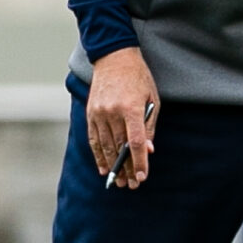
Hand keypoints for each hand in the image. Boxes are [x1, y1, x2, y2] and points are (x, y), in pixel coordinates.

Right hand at [87, 47, 158, 189]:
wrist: (113, 57)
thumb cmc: (138, 78)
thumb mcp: (152, 98)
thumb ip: (149, 125)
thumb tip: (148, 150)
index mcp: (131, 107)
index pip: (135, 141)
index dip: (139, 161)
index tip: (143, 176)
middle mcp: (113, 111)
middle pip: (119, 147)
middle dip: (126, 168)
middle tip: (132, 185)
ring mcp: (99, 112)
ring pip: (105, 146)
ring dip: (112, 166)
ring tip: (120, 181)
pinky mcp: (90, 113)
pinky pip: (93, 139)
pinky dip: (98, 155)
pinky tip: (104, 168)